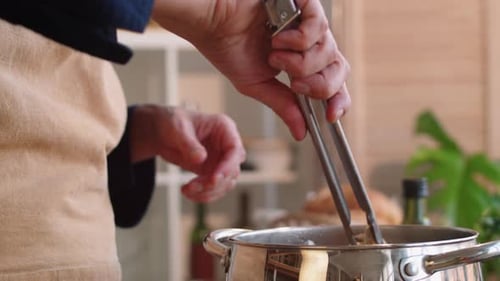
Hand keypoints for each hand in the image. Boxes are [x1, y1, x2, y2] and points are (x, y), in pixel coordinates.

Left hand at [130, 105, 245, 202]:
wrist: (161, 132)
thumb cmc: (172, 122)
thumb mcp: (177, 129)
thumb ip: (189, 143)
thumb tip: (201, 158)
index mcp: (224, 128)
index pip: (235, 150)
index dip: (228, 167)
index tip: (214, 179)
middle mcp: (226, 145)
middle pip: (232, 170)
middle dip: (215, 182)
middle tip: (196, 187)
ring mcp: (220, 160)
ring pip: (225, 183)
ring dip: (208, 191)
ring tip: (187, 190)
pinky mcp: (212, 171)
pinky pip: (214, 188)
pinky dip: (203, 194)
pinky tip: (188, 193)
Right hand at [152, 0, 350, 139]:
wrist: (211, 22)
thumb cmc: (227, 46)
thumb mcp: (257, 85)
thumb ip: (283, 106)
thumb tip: (300, 131)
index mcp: (301, 61)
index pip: (333, 82)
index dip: (338, 100)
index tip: (330, 115)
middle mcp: (309, 42)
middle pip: (339, 69)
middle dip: (318, 85)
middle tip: (294, 84)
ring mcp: (307, 22)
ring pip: (328, 51)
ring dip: (299, 62)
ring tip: (274, 55)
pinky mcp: (303, 3)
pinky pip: (319, 26)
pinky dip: (299, 39)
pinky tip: (277, 38)